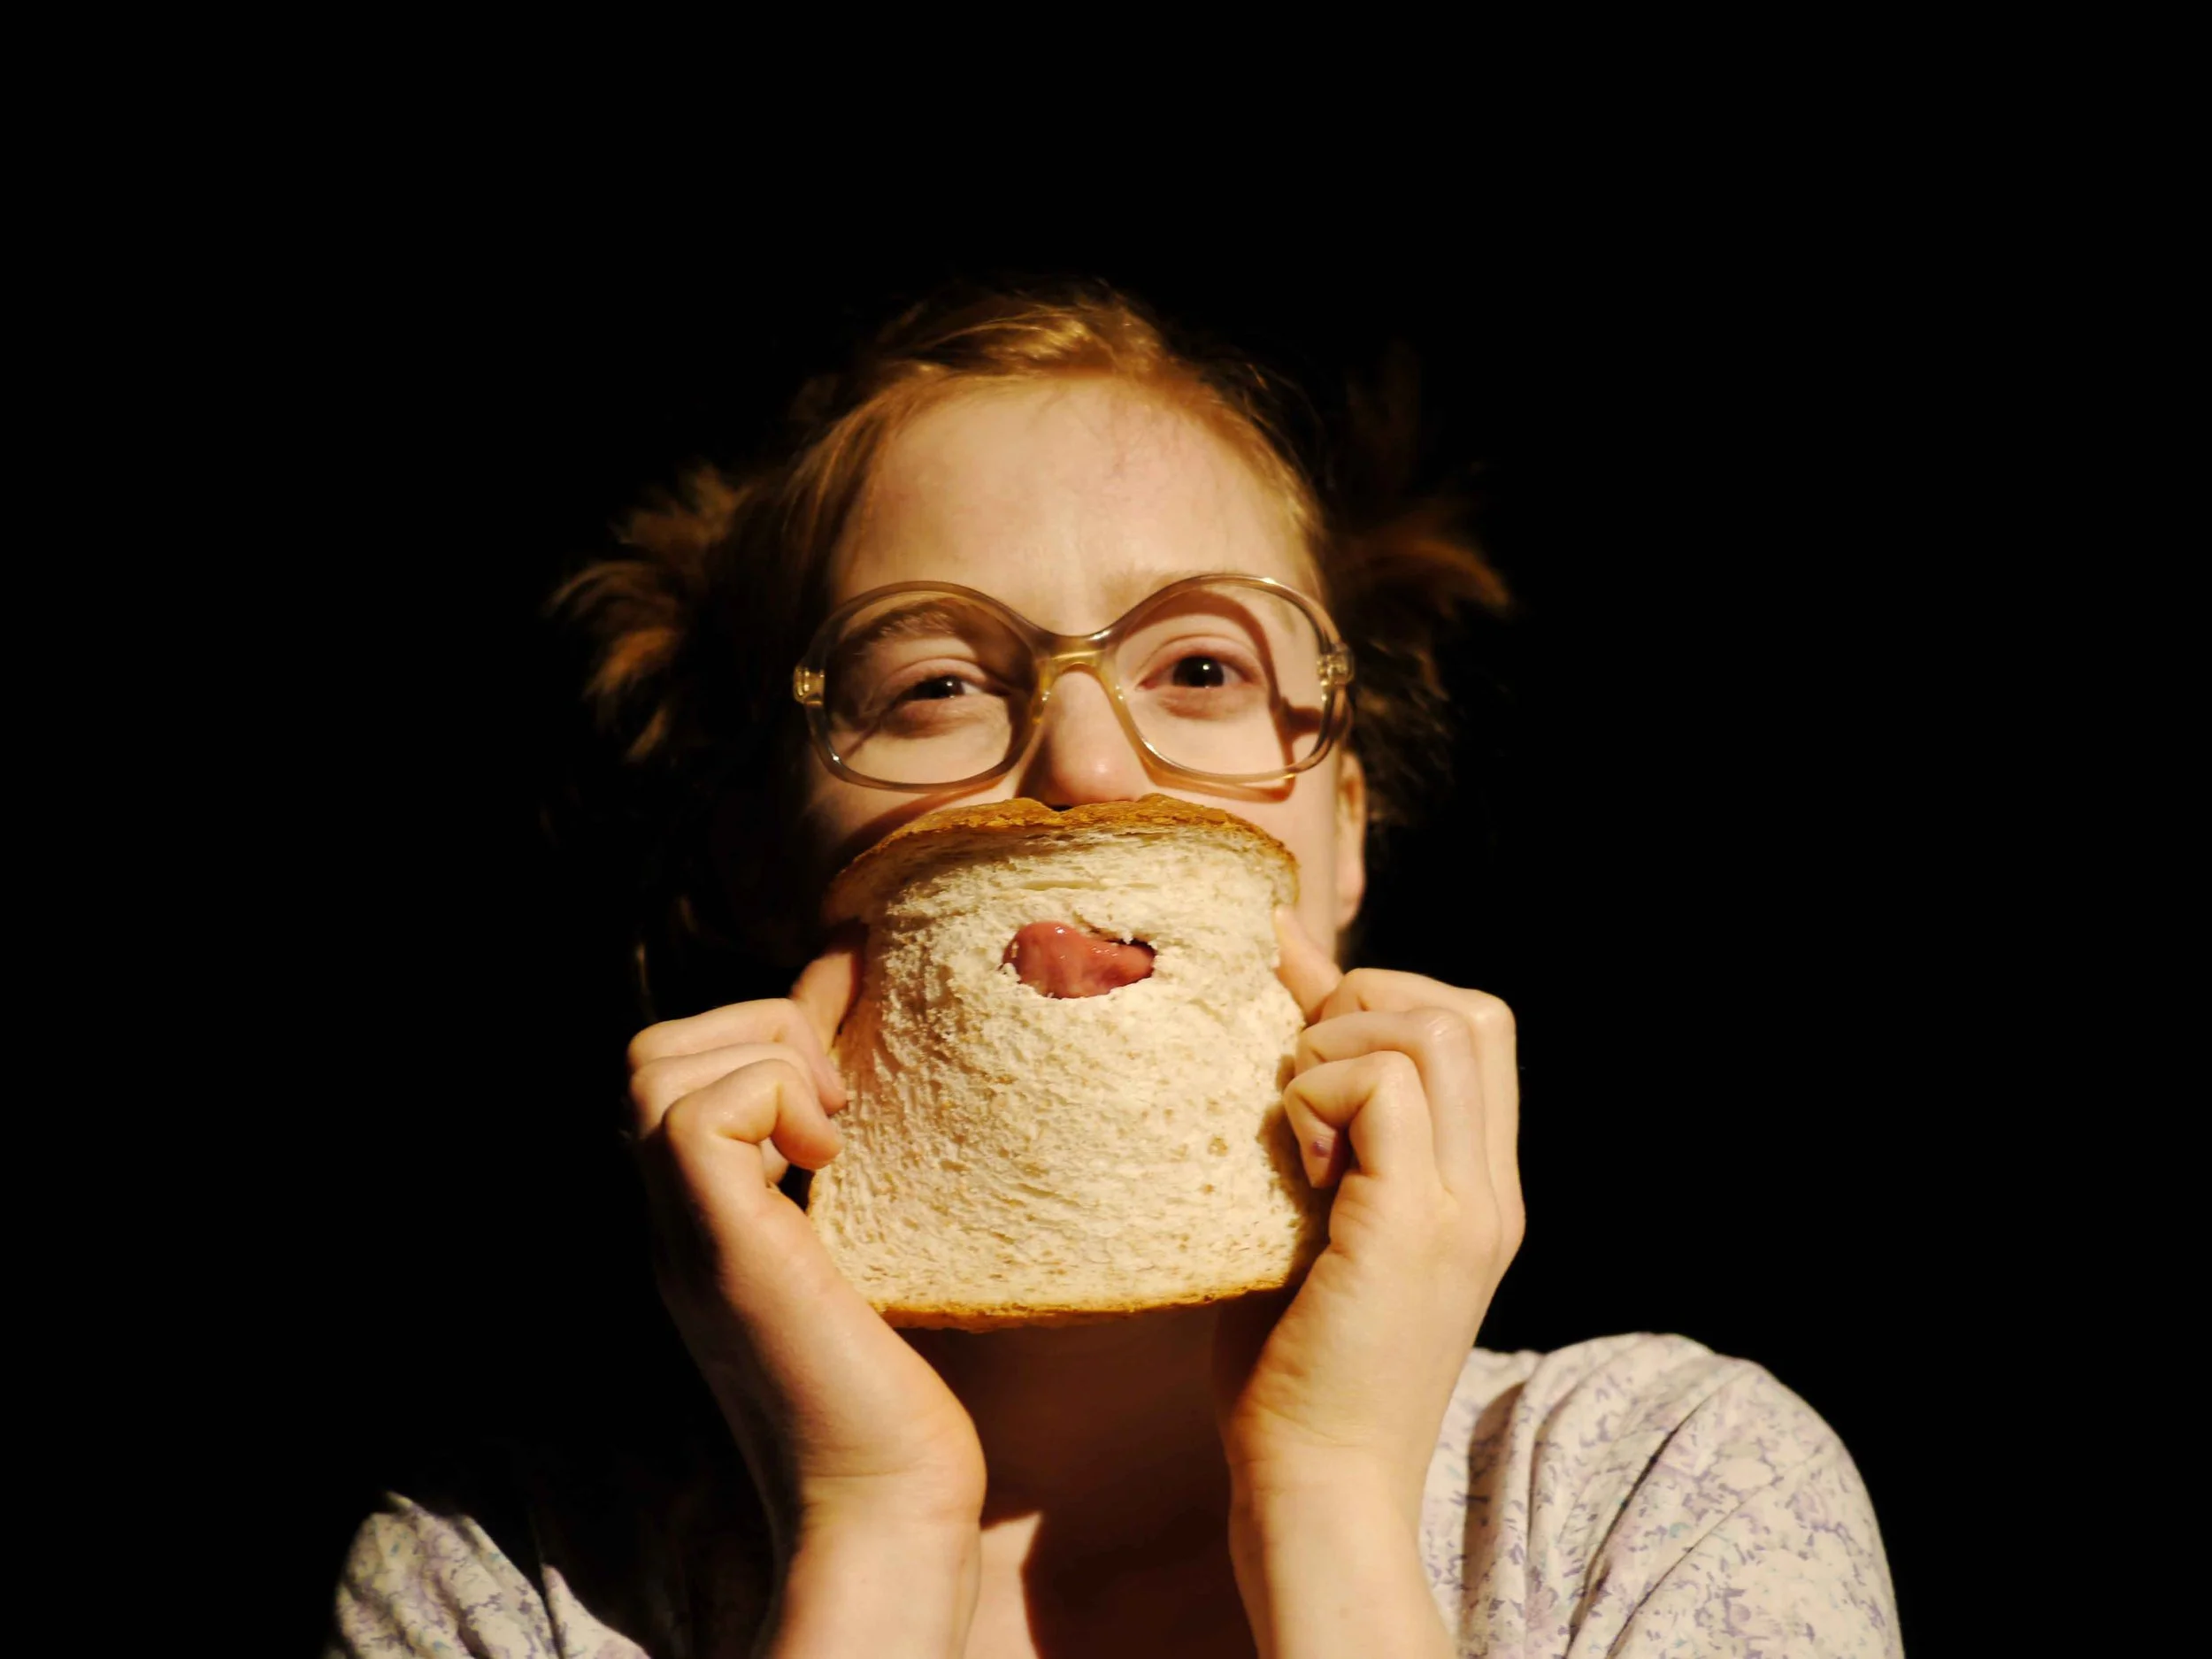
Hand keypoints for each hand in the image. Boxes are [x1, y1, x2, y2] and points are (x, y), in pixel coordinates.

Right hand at [627, 934, 988, 1556]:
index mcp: (705, 1217)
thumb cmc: (896, 1383)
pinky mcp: (721, 1250)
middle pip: (648, 1053)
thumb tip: (866, 1045)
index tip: (849, 1021)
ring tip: (832, 1130)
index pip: (677, 1068)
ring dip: (764, 1060)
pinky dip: (770, 1100)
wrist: (886, 1503)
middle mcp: (676, 1222)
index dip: (762, 1021)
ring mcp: (687, 1236)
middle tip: (838, 1104)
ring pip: (653, 1066)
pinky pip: (695, 1116)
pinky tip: (827, 1162)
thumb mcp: (868, 1230)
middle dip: (755, 1029)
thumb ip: (847, 1149)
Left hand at [1211, 910, 1524, 1527]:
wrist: (1318, 1489)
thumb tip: (1282, 988)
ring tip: (1294, 1123)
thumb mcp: (1311, 1215)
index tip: (1303, 1041)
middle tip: (1298, 1078)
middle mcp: (1490, 1193)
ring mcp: (1464, 1210)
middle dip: (1368, 1003)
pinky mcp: (1415, 1229)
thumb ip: (1317, 1117)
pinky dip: (1321, 1090)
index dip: (1387, 999)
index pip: (1478, 1030)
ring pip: (1438, 1031)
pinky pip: (1386, 1088)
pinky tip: (1289, 1159)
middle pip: (1472, 1013)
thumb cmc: (1292, 1362)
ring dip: (1340, 1045)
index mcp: (1477, 1190)